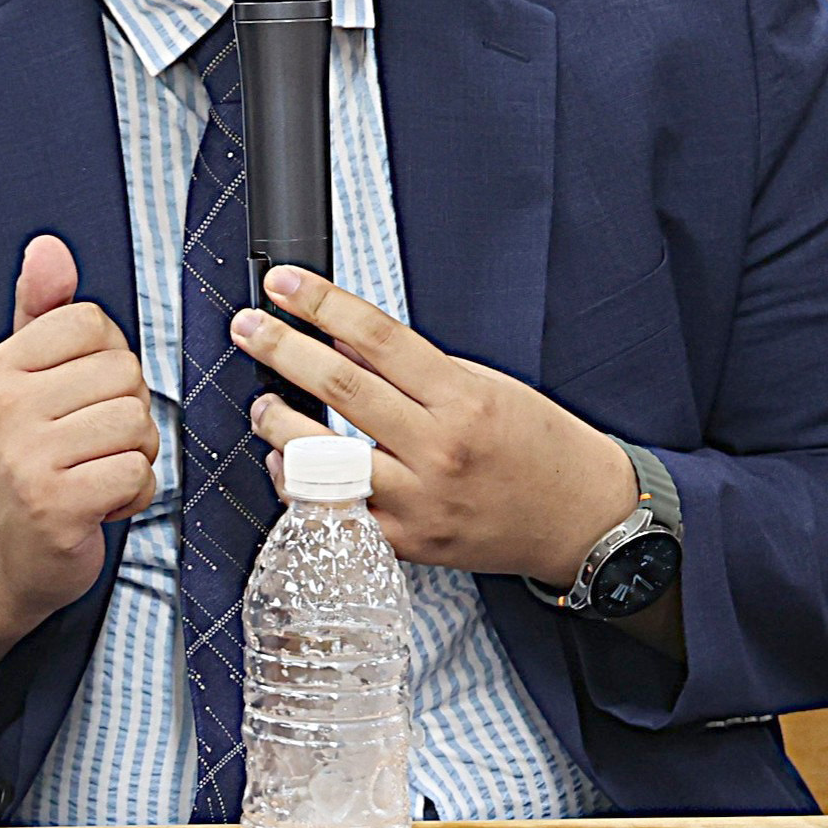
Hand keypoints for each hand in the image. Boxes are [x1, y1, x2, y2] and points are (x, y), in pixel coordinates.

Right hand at [0, 234, 159, 632]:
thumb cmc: (22, 460)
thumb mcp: (21, 380)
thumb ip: (39, 312)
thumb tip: (49, 247)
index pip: (92, 323)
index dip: (107, 361)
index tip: (79, 399)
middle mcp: (3, 407)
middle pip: (124, 372)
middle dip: (127, 410)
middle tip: (89, 444)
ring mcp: (25, 458)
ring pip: (137, 421)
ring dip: (134, 454)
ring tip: (94, 471)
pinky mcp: (56, 506)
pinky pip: (137, 472)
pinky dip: (134, 494)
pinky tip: (99, 505)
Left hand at [232, 266, 637, 588]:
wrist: (579, 519)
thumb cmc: (539, 445)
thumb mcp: (488, 384)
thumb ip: (415, 368)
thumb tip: (345, 340)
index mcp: (463, 398)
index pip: (376, 337)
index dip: (322, 304)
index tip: (284, 283)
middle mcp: (439, 449)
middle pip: (342, 389)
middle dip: (283, 350)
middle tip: (247, 327)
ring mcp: (420, 501)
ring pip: (327, 458)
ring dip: (280, 423)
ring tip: (262, 401)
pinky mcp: (408, 543)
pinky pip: (336, 513)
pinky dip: (302, 485)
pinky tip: (286, 463)